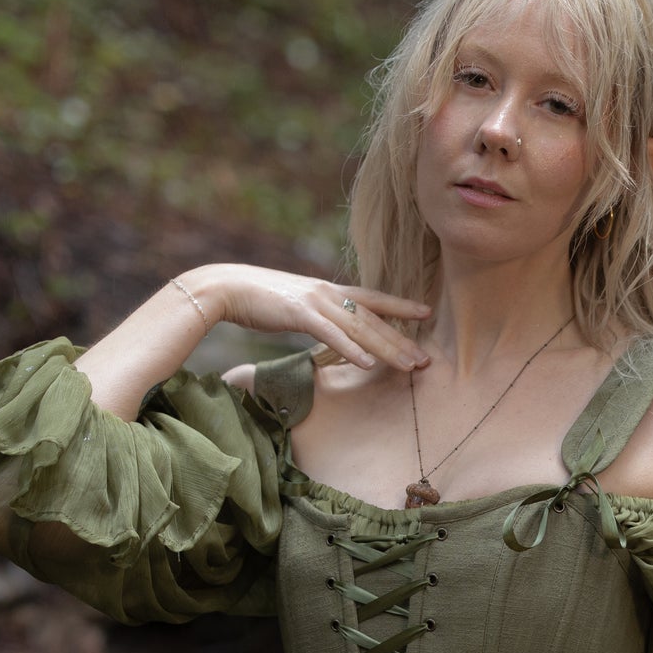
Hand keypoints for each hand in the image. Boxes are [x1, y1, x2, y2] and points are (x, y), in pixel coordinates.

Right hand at [192, 264, 430, 370]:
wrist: (226, 287)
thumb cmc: (257, 299)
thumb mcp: (294, 305)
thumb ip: (315, 314)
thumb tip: (327, 327)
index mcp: (327, 290)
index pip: (373, 298)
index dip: (400, 305)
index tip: (425, 312)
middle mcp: (328, 294)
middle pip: (373, 319)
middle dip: (402, 340)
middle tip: (426, 359)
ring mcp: (316, 302)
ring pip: (360, 329)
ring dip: (387, 348)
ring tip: (410, 365)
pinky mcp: (300, 314)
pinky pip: (332, 335)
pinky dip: (352, 350)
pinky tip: (368, 363)